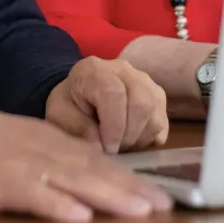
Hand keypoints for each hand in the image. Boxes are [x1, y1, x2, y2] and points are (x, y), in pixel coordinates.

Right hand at [0, 98, 172, 222]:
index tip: (159, 194)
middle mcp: (42, 150)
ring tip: (138, 210)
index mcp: (48, 140)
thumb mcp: (19, 144)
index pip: (97, 160)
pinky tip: (78, 216)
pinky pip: (32, 194)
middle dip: (131, 189)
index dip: (130, 178)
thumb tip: (85, 177)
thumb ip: (51, 157)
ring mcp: (22, 165)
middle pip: (95, 170)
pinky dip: (56, 204)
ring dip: (108, 195)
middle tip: (164, 204)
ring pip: (73, 180)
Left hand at [45, 57, 168, 153]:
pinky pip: (162, 125)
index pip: (114, 94)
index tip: (107, 149)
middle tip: (113, 151)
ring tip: (119, 146)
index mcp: (95, 70)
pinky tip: (131, 141)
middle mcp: (125, 71)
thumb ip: (78, 128)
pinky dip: (148, 140)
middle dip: (128, 137)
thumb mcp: (61, 115)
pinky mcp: (158, 98)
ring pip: (155, 117)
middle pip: (141, 105)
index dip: (114, 127)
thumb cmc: (70, 104)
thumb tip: (101, 148)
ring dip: (138, 140)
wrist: (80, 92)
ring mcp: (146, 82)